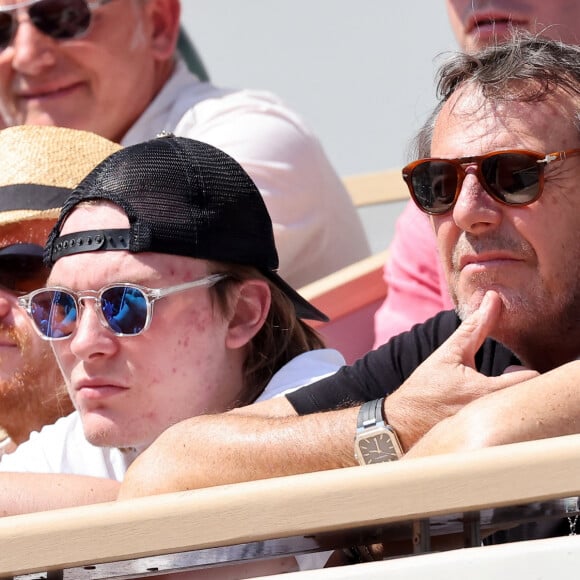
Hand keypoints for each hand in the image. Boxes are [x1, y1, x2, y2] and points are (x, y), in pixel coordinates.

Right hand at [384, 291, 537, 449]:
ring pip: (517, 412)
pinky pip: (506, 427)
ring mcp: (491, 431)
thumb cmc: (425, 388)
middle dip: (521, 387)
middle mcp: (492, 413)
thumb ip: (474, 328)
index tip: (516, 367)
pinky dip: (502, 418)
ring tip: (492, 398)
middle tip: (507, 380)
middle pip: (528, 398)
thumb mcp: (448, 353)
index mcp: (486, 391)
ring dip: (512, 402)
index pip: (531, 379)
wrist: (402, 423)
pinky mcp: (487, 443)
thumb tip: (492, 299)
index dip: (527, 369)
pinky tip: (487, 414)